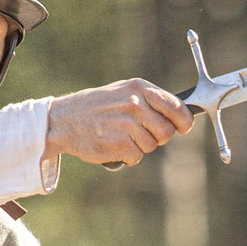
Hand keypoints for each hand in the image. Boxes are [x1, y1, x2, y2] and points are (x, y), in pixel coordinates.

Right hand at [44, 79, 193, 167]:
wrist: (62, 121)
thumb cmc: (95, 108)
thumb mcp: (121, 92)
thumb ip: (148, 100)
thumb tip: (179, 113)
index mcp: (138, 88)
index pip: (176, 106)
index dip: (184, 121)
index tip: (184, 128)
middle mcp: (135, 103)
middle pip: (166, 131)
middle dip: (157, 137)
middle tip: (140, 135)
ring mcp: (127, 123)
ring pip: (151, 146)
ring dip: (139, 147)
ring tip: (120, 137)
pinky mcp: (119, 143)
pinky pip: (137, 157)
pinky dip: (128, 158)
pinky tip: (114, 147)